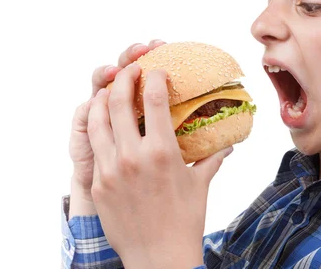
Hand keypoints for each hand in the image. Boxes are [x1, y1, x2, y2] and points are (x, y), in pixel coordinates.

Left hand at [87, 65, 231, 267]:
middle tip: (130, 70)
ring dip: (102, 100)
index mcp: (163, 152)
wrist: (159, 257)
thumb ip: (211, 159)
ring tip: (109, 91)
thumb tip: (226, 145)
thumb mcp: (199, 185)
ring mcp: (111, 170)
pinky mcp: (98, 184)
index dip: (154, 78)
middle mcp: (133, 156)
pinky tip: (104, 124)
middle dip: (123, 79)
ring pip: (97, 121)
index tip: (157, 70)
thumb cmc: (184, 220)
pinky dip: (96, 129)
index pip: (153, 100)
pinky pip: (94, 148)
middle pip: (118, 102)